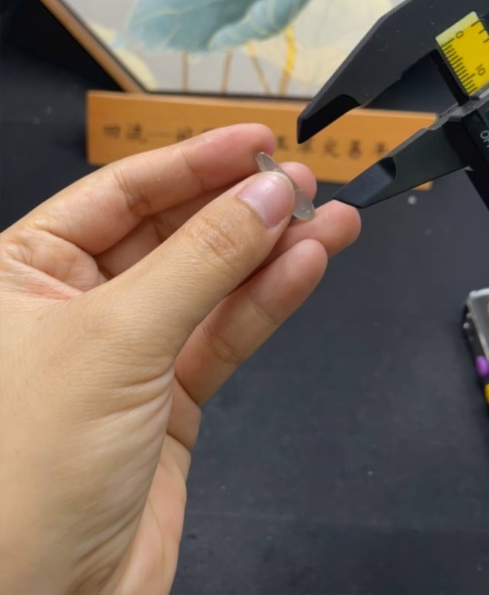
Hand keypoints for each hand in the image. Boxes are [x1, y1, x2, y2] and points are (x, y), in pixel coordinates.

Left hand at [0, 124, 359, 594]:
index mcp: (26, 269)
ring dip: (270, 251)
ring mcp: (127, 350)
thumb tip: (262, 195)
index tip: (254, 142)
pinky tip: (306, 267)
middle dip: (239, 206)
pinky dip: (268, 300)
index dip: (193, 162)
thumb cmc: (22, 477)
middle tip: (298, 182)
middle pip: (173, 231)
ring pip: (211, 281)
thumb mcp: (115, 339)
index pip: (121, 191)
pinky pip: (226, 332)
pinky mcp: (170, 396)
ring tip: (326, 219)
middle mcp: (75, 303)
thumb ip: (201, 260)